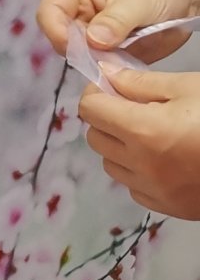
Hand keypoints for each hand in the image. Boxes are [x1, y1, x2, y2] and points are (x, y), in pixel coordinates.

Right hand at [38, 0, 199, 63]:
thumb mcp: (138, 0)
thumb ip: (114, 21)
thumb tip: (93, 40)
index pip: (48, 13)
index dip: (58, 32)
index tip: (82, 48)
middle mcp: (74, 12)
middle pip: (59, 39)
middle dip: (80, 51)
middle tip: (107, 54)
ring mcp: (88, 33)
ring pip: (76, 56)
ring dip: (95, 63)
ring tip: (121, 56)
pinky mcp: (102, 51)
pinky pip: (95, 67)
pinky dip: (106, 70)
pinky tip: (124, 65)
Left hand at [79, 63, 199, 218]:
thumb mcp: (188, 87)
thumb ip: (141, 82)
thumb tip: (105, 73)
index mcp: (144, 131)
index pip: (90, 110)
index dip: (97, 93)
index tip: (113, 86)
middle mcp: (142, 165)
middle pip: (96, 137)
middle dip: (107, 118)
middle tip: (133, 105)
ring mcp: (155, 191)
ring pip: (112, 164)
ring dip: (120, 145)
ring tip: (151, 131)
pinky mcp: (170, 207)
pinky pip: (134, 187)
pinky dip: (138, 171)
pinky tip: (163, 157)